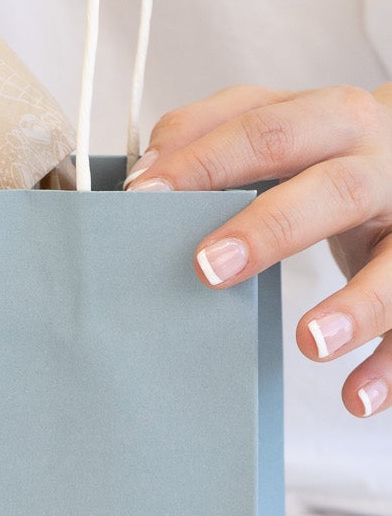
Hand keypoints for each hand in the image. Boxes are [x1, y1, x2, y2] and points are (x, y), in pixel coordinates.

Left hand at [124, 84, 391, 417]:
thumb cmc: (330, 145)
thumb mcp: (276, 118)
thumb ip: (211, 129)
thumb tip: (147, 169)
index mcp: (333, 117)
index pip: (266, 133)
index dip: (205, 163)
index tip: (147, 198)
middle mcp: (381, 166)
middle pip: (333, 191)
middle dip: (271, 229)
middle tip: (208, 268)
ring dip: (355, 307)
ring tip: (309, 343)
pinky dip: (388, 365)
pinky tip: (354, 397)